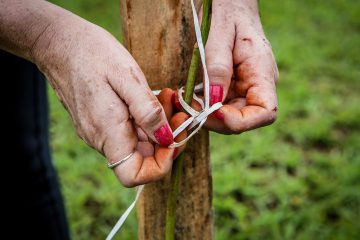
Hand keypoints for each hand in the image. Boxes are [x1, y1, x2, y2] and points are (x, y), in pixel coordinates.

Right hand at [27, 5, 184, 186]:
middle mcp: (101, 139)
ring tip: (165, 96)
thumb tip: (166, 139)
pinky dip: (146, 118)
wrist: (58, 42)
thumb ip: (147, 111)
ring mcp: (99, 131)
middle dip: (167, 137)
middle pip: (142, 159)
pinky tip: (152, 97)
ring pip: (138, 143)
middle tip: (177, 108)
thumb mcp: (126, 76)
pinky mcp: (101, 122)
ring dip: (159, 125)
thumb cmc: (91, 53)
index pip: (133, 176)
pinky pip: (129, 130)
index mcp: (107, 132)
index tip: (174, 137)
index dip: (160, 165)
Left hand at [202, 0, 278, 133]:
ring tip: (187, 102)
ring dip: (206, 115)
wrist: (230, 2)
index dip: (242, 121)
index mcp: (262, 72)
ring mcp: (242, 87)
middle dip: (216, 120)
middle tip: (191, 109)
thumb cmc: (229, 10)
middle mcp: (256, 85)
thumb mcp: (221, 33)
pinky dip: (202, 106)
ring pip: (227, 116)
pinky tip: (189, 97)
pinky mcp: (229, 87)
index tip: (215, 112)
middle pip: (243, 119)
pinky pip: (217, 104)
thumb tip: (214, 100)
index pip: (266, 112)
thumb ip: (218, 66)